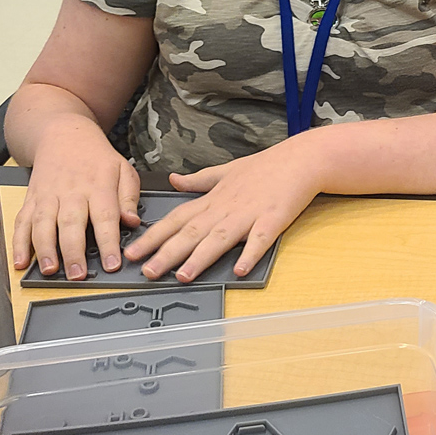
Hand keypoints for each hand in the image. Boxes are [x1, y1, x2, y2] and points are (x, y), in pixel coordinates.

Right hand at [13, 130, 140, 279]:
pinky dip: (19, 243)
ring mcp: (48, 196)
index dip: (109, 243)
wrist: (64, 135)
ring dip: (45, 250)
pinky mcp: (31, 199)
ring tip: (50, 270)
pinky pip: (22, 222)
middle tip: (77, 274)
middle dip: (73, 251)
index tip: (112, 263)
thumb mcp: (123, 170)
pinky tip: (20, 261)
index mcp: (98, 186)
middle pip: (71, 224)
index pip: (105, 217)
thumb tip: (132, 221)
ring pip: (43, 225)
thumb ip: (129, 197)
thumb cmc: (96, 157)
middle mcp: (71, 192)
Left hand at [124, 143, 320, 281]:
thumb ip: (199, 180)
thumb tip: (173, 181)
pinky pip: (260, 240)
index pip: (178, 219)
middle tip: (148, 271)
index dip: (155, 236)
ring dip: (202, 257)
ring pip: (221, 238)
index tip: (134, 251)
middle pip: (193, 232)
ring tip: (184, 275)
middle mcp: (227, 208)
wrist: (301, 159)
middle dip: (169, 253)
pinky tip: (241, 269)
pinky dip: (250, 254)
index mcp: (214, 199)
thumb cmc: (267, 166)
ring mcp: (250, 214)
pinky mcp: (274, 220)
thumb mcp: (227, 170)